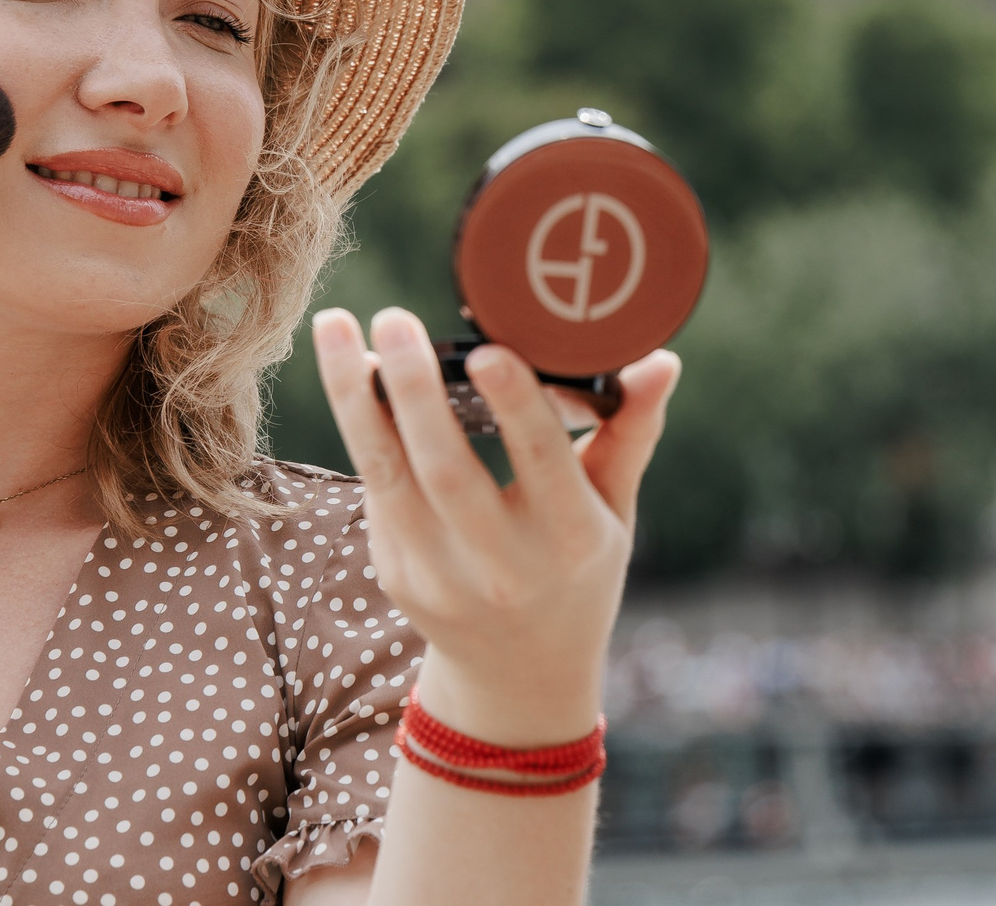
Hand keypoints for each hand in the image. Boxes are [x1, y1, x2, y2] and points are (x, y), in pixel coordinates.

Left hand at [310, 306, 680, 745]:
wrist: (520, 677)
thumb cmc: (578, 569)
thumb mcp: (615, 511)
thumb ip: (630, 431)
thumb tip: (661, 359)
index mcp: (571, 541)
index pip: (543, 464)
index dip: (515, 407)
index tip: (486, 350)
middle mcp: (502, 566)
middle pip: (445, 469)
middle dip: (414, 389)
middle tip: (394, 318)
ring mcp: (439, 577)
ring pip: (386, 474)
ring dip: (354, 397)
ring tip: (334, 326)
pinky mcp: (395, 574)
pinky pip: (374, 488)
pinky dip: (359, 426)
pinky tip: (348, 373)